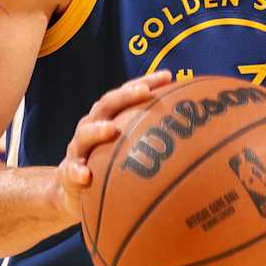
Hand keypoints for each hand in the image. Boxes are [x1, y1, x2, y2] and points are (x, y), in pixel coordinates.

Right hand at [57, 71, 175, 219]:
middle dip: (125, 96)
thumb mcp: (128, 148)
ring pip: (85, 134)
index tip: (169, 76)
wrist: (72, 188)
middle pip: (106, 105)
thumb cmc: (109, 163)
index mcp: (108, 117)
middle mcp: (92, 126)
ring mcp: (79, 148)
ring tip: (111, 129)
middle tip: (144, 92)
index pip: (127, 93)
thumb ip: (152, 139)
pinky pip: (71, 171)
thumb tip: (197, 136)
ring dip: (98, 130)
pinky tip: (86, 176)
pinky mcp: (69, 172)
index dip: (147, 82)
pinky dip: (77, 172)